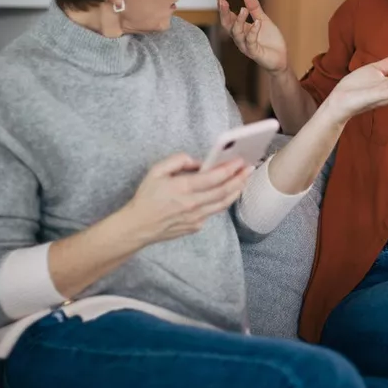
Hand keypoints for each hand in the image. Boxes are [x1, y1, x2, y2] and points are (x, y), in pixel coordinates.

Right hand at [125, 153, 252, 244]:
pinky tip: (227, 193)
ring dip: (236, 191)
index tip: (240, 161)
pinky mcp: (196, 226)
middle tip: (249, 169)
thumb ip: (178, 161)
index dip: (230, 169)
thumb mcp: (156, 171)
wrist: (138, 226)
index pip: (214, 177)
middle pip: (224, 191)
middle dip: (239, 179)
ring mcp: (196, 217)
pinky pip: (213, 212)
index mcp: (183, 188)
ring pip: (223, 204)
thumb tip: (197, 162)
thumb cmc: (146, 197)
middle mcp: (192, 204)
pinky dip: (222, 202)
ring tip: (244, 180)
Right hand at [218, 0, 288, 74]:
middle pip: (227, 26)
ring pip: (237, 34)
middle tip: (223, 2)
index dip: (223, 9)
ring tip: (244, 9)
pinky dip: (253, 32)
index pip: (228, 19)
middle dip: (224, 14)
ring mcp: (246, 46)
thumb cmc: (270, 40)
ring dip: (239, 21)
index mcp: (241, 30)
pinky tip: (258, 22)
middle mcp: (240, 38)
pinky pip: (251, 42)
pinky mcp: (255, 53)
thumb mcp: (263, 20)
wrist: (281, 58)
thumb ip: (254, 8)